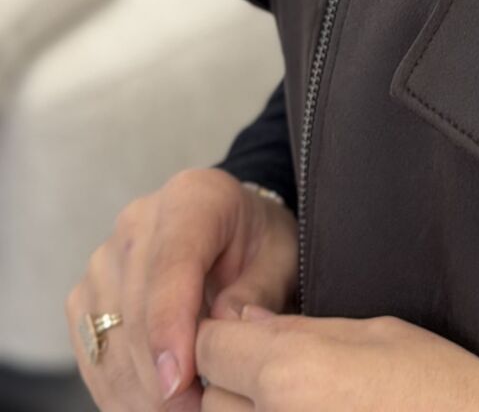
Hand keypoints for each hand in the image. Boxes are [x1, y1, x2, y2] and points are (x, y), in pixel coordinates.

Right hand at [66, 166, 298, 409]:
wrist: (231, 230)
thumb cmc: (260, 243)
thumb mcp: (280, 257)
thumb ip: (257, 290)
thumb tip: (225, 330)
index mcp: (191, 198)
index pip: (170, 266)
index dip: (170, 329)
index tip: (180, 383)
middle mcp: (137, 223)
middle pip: (135, 313)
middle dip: (161, 377)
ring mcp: (105, 260)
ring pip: (108, 342)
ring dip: (140, 393)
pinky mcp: (87, 296)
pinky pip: (93, 355)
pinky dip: (120, 391)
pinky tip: (153, 407)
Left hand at [193, 305, 478, 410]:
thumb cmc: (436, 385)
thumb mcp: (374, 334)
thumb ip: (299, 330)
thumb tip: (245, 322)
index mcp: (291, 373)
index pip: (211, 345)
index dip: (226, 334)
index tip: (248, 334)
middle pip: (211, 398)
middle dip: (233, 381)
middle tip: (281, 374)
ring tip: (301, 402)